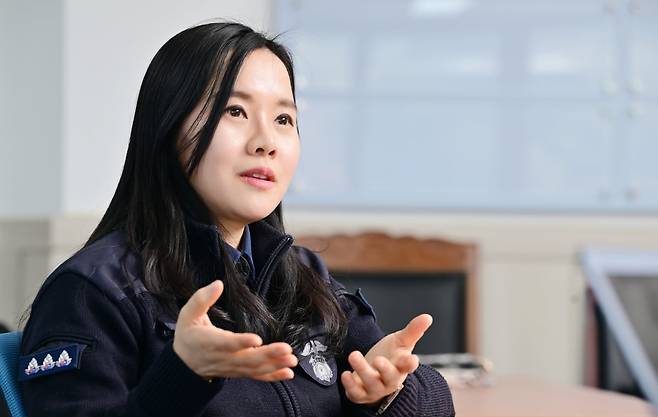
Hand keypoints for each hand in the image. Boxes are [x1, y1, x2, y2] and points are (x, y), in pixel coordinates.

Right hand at [173, 280, 297, 380]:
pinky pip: (256, 376)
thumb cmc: (188, 334)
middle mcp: (223, 357)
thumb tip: (218, 284)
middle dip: (268, 355)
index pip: (227, 343)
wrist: (183, 363)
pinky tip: (287, 373)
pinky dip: (273, 376)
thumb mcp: (187, 314)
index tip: (257, 339)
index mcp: (209, 342)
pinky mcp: (239, 371)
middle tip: (286, 349)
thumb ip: (202, 299)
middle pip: (247, 359)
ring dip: (275, 365)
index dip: (241, 342)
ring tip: (291, 360)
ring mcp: (232, 367)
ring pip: (254, 368)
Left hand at [341, 314, 431, 406]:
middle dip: (385, 369)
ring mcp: (375, 388)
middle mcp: (390, 379)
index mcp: (401, 366)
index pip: (409, 366)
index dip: (410, 363)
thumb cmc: (390, 357)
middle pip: (390, 377)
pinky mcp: (361, 394)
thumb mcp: (401, 342)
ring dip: (362, 370)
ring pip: (371, 383)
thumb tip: (427, 317)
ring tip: (354, 355)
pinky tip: (345, 374)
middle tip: (378, 360)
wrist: (375, 376)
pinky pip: (356, 393)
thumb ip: (413, 330)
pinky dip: (350, 385)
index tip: (411, 359)